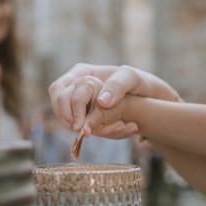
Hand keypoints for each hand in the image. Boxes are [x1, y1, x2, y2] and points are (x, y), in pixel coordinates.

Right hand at [48, 63, 180, 136]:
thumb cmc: (138, 82)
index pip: (59, 89)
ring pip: (66, 118)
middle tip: (84, 132)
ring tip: (102, 131)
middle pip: (58, 104)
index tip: (79, 125)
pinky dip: (93, 131)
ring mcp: (80, 102)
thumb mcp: (132, 78)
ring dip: (80, 128)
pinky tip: (110, 131)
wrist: (147, 97)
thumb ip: (118, 86)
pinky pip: (81, 126)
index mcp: (82, 73)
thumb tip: (101, 102)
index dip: (64, 108)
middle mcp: (77, 86)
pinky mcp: (87, 116)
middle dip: (68, 119)